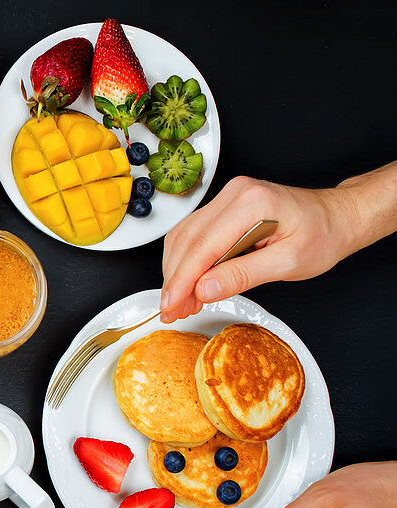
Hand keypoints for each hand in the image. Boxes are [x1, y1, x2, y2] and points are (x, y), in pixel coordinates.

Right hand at [160, 162, 396, 322]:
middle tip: (172, 310)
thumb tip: (204, 289)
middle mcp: (235, 194)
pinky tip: (190, 284)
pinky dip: (187, 261)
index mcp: (252, 203)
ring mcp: (227, 198)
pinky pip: (194, 234)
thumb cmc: (323, 235)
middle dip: (174, 280)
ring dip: (177, 272)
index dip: (181, 281)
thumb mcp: (288, 262)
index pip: (202, 247)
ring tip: (180, 302)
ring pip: (184, 237)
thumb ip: (243, 275)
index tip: (170, 306)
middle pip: (186, 241)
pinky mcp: (224, 206)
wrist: (339, 217)